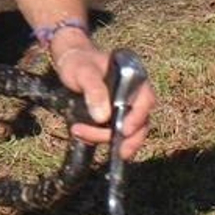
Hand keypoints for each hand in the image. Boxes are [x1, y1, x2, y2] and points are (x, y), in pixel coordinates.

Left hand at [51, 38, 153, 160]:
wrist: (69, 62)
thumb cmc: (79, 62)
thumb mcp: (84, 73)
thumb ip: (94, 91)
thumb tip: (103, 118)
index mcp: (133, 78)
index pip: (146, 100)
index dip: (138, 117)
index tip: (123, 131)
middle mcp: (134, 94)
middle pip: (141, 122)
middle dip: (128, 139)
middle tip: (114, 151)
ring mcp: (125, 107)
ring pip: (128, 132)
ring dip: (106, 139)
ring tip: (79, 132)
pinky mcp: (114, 117)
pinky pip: (114, 134)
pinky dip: (100, 138)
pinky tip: (81, 133)